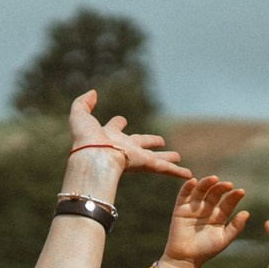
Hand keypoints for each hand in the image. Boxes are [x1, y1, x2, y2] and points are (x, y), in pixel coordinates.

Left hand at [65, 90, 189, 178]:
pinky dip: (177, 173)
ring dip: (167, 158)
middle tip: (160, 141)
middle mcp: (124, 147)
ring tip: (178, 157)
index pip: (115, 127)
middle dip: (150, 141)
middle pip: (141, 143)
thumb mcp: (80, 115)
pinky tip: (188, 174)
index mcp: (109, 136)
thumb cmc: (85, 138)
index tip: (121, 120)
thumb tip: (93, 92)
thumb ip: (83, 103)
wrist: (93, 157)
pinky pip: (165, 169)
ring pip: (157, 158)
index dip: (117, 123)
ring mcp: (136, 157)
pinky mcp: (146, 165)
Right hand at [159, 177, 248, 267]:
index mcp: (219, 215)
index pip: (228, 202)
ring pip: (201, 191)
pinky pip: (184, 195)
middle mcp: (207, 208)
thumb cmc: (206, 250)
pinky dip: (187, 187)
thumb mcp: (224, 239)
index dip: (234, 197)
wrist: (185, 259)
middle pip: (215, 193)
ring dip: (207, 183)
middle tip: (228, 185)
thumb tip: (246, 213)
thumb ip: (235, 227)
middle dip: (221, 188)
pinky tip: (193, 181)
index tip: (241, 192)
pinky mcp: (181, 208)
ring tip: (214, 179)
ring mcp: (194, 207)